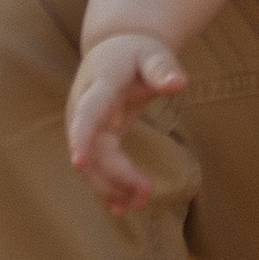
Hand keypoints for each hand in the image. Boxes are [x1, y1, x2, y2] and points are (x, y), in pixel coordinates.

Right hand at [66, 31, 187, 213]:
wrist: (113, 51)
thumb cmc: (136, 53)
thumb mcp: (152, 54)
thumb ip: (163, 68)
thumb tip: (180, 83)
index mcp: (98, 86)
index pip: (87, 114)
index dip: (81, 138)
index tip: (79, 163)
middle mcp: (82, 110)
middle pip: (94, 148)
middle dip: (115, 174)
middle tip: (146, 194)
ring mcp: (82, 127)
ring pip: (92, 164)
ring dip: (111, 187)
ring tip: (140, 204)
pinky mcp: (90, 140)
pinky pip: (94, 167)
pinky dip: (105, 188)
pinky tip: (120, 208)